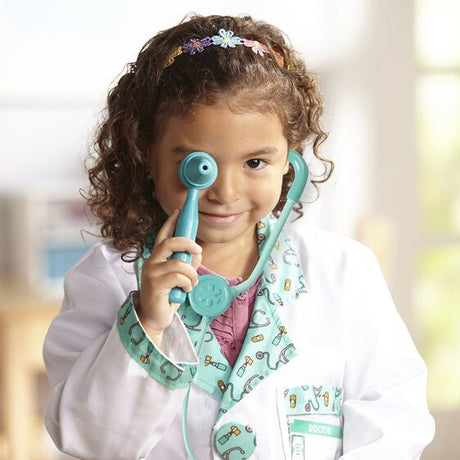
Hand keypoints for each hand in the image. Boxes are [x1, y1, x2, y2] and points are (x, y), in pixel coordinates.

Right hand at [138, 209, 201, 347]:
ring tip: (191, 283)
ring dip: (191, 273)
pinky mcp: (155, 285)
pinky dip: (188, 283)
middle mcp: (151, 262)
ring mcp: (152, 273)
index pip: (163, 235)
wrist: (154, 318)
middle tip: (197, 249)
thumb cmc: (167, 296)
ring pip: (179, 262)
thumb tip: (197, 252)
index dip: (171, 222)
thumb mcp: (181, 277)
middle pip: (169, 242)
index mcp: (156, 258)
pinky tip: (185, 290)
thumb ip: (188, 263)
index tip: (179, 211)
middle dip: (187, 243)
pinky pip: (179, 277)